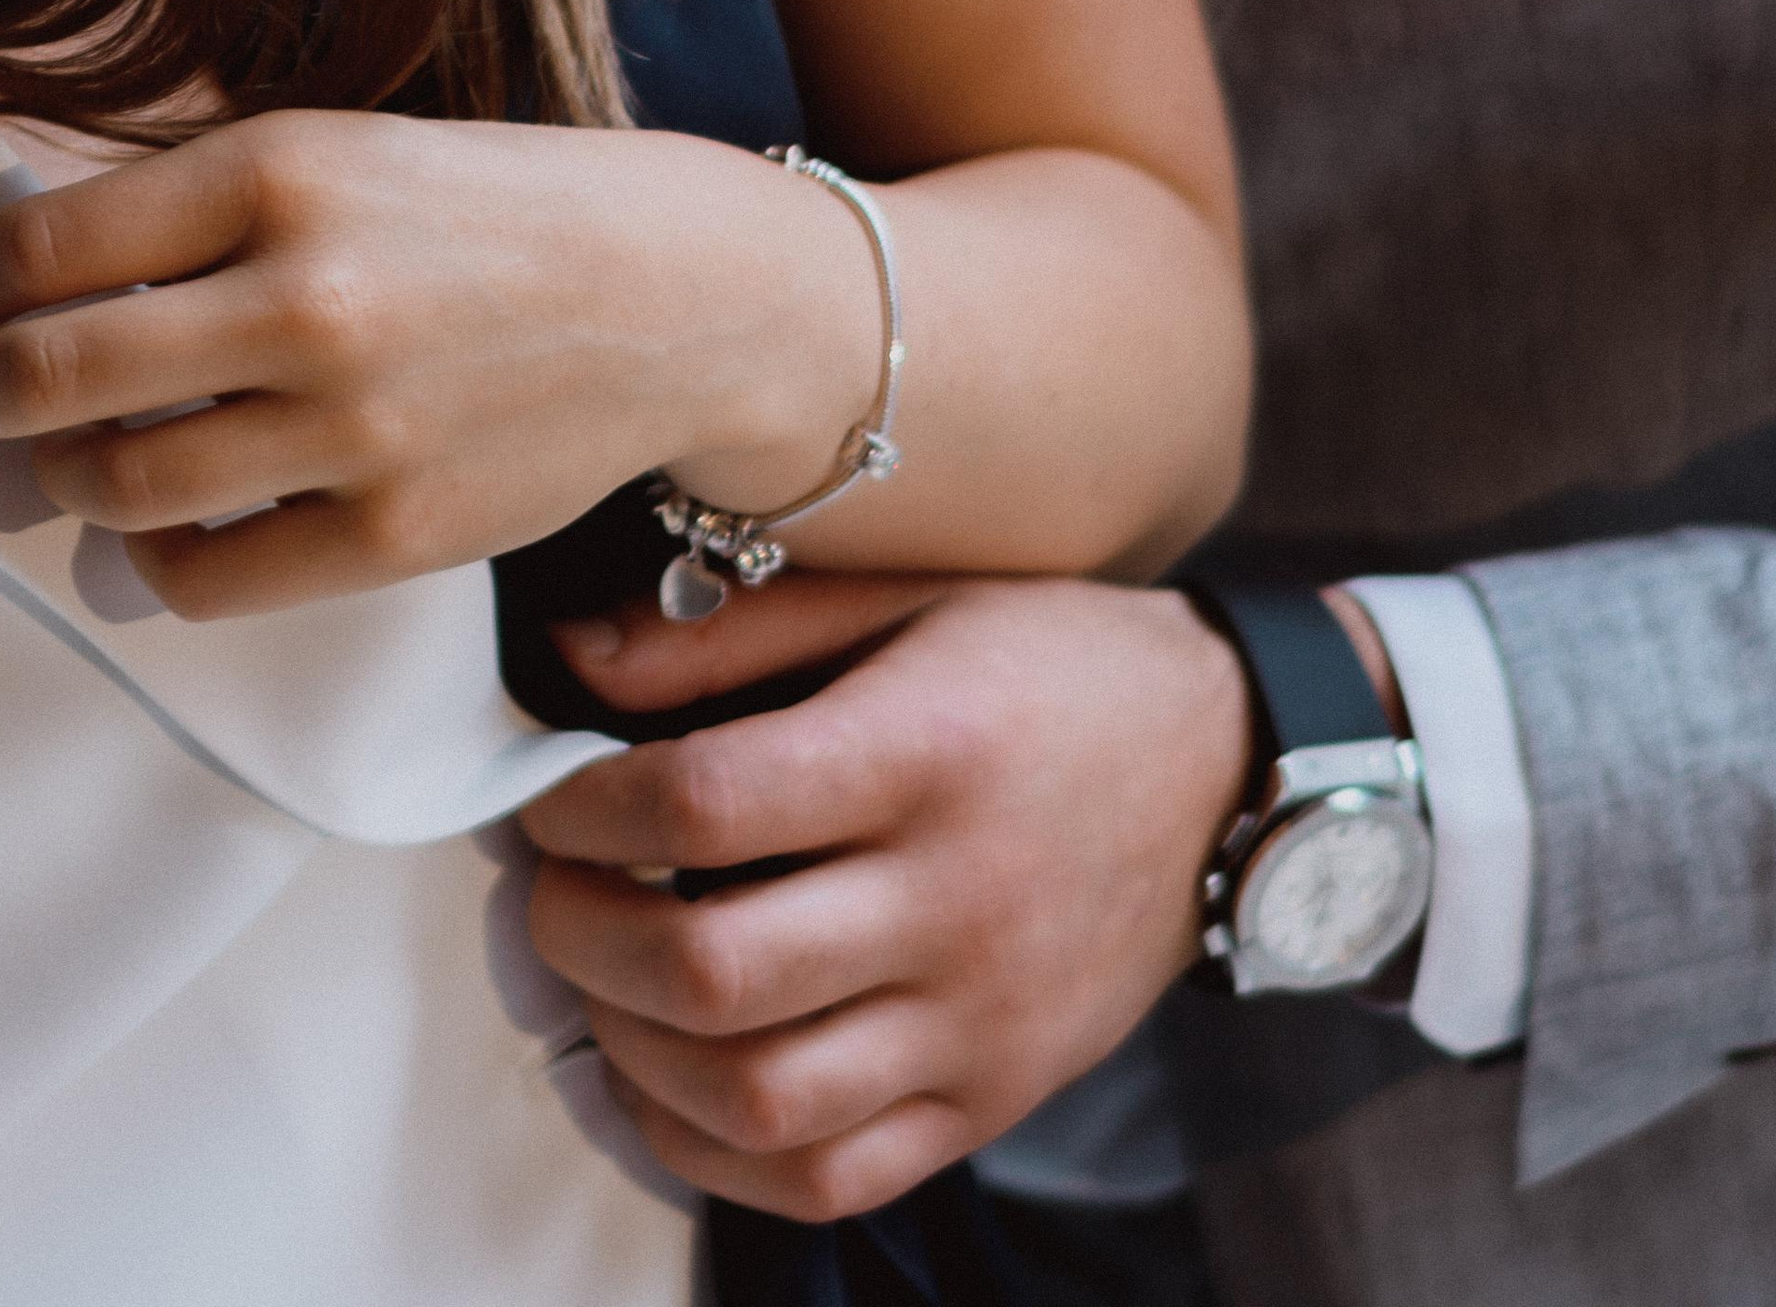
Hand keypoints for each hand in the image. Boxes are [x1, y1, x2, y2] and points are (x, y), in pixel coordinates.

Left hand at [0, 110, 873, 617]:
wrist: (678, 298)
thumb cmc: (488, 207)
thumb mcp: (340, 146)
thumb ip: (192, 197)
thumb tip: (19, 251)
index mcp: (281, 172)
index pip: (45, 247)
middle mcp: (307, 296)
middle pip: (51, 374)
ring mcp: (352, 426)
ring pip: (115, 485)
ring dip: (51, 478)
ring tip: (49, 461)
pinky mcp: (395, 532)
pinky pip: (207, 576)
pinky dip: (154, 558)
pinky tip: (161, 523)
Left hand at [519, 568, 1252, 1220]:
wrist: (1226, 766)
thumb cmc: (1047, 665)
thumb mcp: (904, 596)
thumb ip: (731, 631)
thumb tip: (568, 657)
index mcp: (923, 754)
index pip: (706, 803)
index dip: (585, 808)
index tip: (548, 797)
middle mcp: (953, 900)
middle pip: (716, 972)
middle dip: (584, 940)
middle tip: (549, 895)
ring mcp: (978, 1020)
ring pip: (761, 1100)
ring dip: (634, 1056)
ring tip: (602, 987)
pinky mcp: (993, 1100)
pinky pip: (832, 1178)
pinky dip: (718, 1155)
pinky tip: (671, 1086)